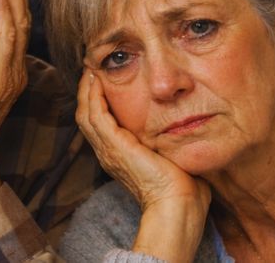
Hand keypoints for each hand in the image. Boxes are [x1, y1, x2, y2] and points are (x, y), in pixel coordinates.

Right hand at [77, 71, 210, 262]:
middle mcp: (109, 154)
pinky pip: (95, 114)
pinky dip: (92, 96)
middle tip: (91, 70)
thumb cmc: (183, 189)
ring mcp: (109, 150)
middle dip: (87, 92)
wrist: (178, 205)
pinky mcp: (114, 145)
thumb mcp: (172, 158)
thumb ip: (172, 142)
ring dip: (86, 90)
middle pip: (87, 116)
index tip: (104, 81)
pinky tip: (96, 80)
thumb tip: (188, 128)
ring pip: (86, 113)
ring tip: (90, 69)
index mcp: (120, 157)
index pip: (101, 124)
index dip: (99, 102)